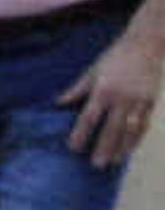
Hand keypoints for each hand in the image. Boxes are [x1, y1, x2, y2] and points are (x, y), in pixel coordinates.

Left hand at [62, 28, 162, 163]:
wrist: (146, 44)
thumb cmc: (115, 57)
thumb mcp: (92, 71)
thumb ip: (77, 90)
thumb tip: (58, 103)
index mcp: (103, 90)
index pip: (89, 117)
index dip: (81, 134)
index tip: (73, 148)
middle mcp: (121, 98)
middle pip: (111, 128)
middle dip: (104, 147)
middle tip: (96, 165)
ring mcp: (139, 100)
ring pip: (130, 130)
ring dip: (123, 148)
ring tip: (114, 162)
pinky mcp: (151, 101)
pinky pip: (144, 124)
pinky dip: (137, 138)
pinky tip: (130, 150)